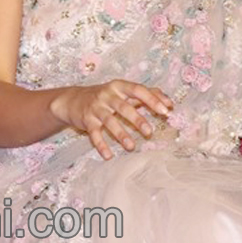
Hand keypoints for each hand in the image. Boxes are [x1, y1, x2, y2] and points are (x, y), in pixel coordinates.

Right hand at [50, 79, 172, 159]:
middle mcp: (106, 95)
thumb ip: (145, 94)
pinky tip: (108, 156)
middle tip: (149, 132)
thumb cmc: (105, 96)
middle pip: (123, 106)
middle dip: (137, 119)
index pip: (137, 90)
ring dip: (120, 134)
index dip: (152, 99)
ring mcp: (96, 108)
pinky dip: (101, 145)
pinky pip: (94, 134)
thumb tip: (169, 103)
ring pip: (109, 121)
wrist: (72, 100)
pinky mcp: (87, 120)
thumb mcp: (122, 90)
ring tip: (131, 147)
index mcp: (119, 86)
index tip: (166, 110)